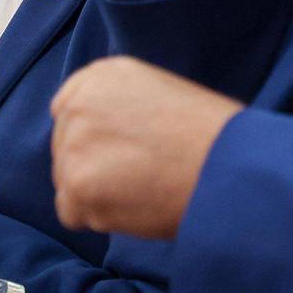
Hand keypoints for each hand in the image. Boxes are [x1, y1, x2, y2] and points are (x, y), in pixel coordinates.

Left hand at [50, 56, 242, 238]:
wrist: (227, 164)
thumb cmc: (208, 132)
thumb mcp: (158, 91)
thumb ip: (118, 105)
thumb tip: (97, 137)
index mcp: (101, 74)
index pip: (69, 108)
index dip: (93, 135)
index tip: (118, 148)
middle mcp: (80, 103)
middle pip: (65, 146)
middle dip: (92, 164)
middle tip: (137, 173)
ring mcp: (74, 144)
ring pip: (68, 180)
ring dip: (97, 192)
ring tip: (142, 188)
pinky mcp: (77, 186)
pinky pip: (72, 213)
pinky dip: (99, 218)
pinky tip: (134, 206)